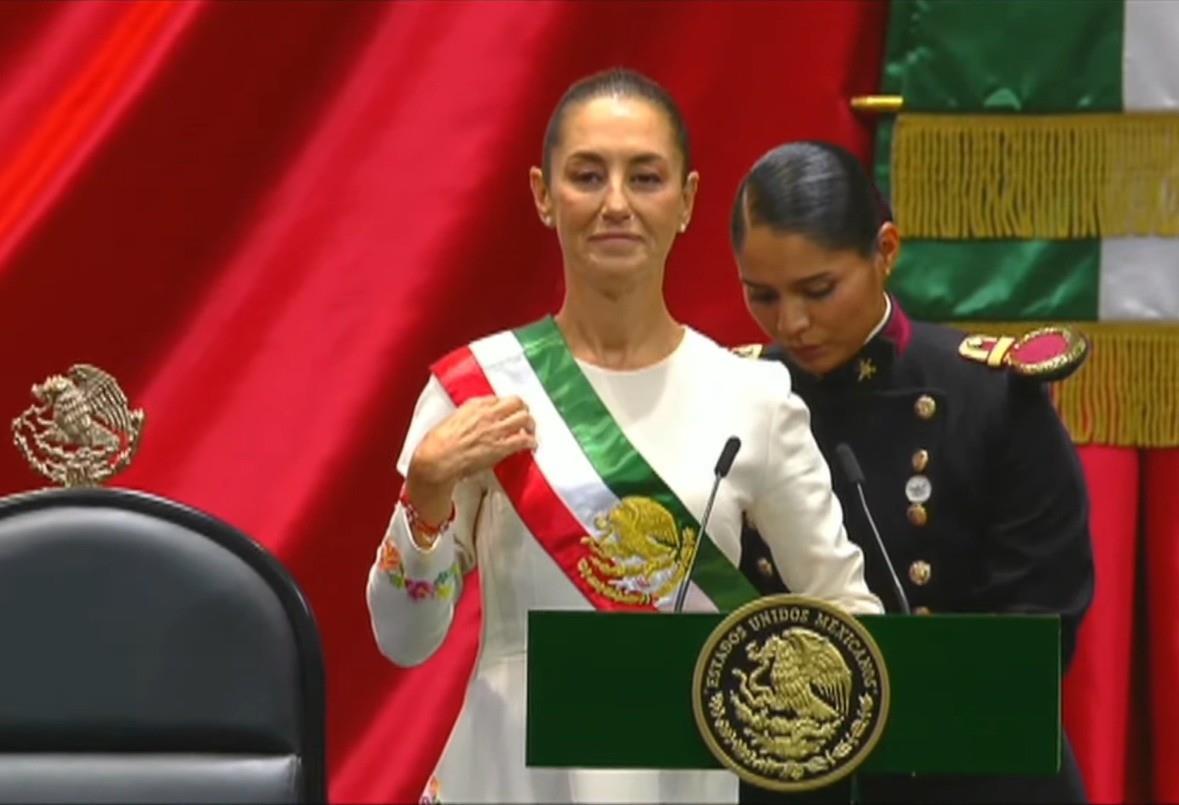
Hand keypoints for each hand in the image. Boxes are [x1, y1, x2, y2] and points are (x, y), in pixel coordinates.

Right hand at [404, 396, 535, 536]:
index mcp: (474, 404)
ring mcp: (496, 429)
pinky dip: (531, 442)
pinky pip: (524, 440)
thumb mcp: (453, 419)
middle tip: (524, 418)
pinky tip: (531, 446)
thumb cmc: (438, 442)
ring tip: (530, 431)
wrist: (437, 459)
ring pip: (525, 418)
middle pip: (516, 402)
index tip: (506, 413)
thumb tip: (477, 419)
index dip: (505, 407)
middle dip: (522, 410)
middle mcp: (488, 413)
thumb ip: (468, 415)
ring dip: (530, 425)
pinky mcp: (501, 447)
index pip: (498, 398)